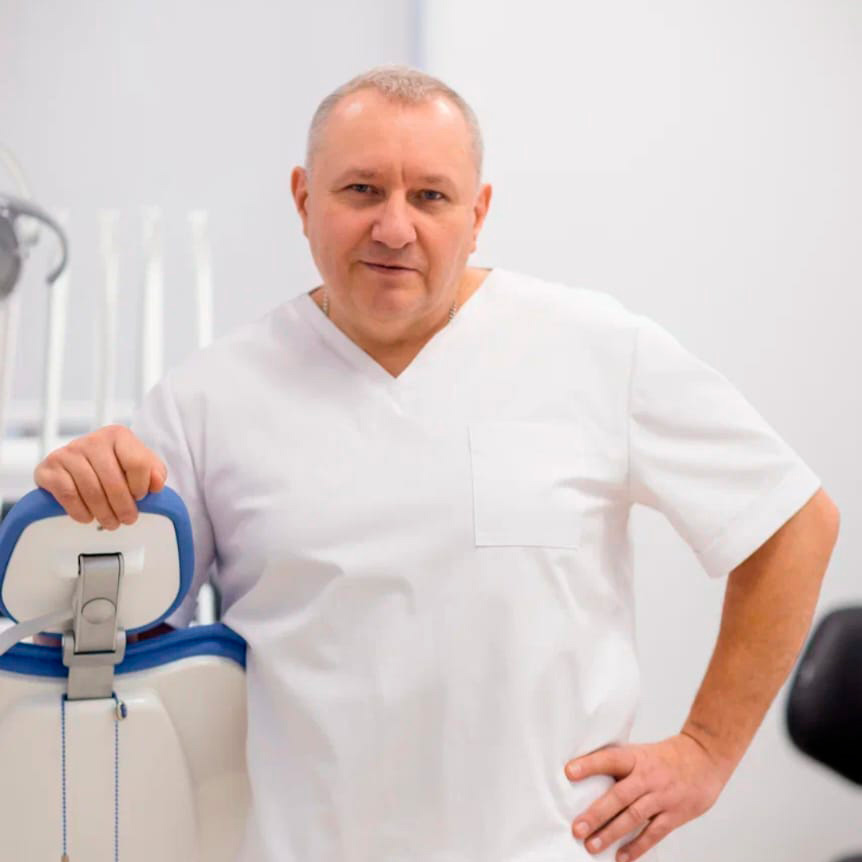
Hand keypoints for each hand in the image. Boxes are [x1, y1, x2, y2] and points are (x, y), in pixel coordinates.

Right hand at [33, 424, 166, 529]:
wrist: (78, 464)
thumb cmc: (114, 465)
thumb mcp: (140, 464)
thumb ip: (155, 472)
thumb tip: (157, 484)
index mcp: (118, 435)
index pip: (137, 463)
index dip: (141, 487)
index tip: (140, 498)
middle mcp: (92, 440)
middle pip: (113, 480)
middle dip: (123, 506)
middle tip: (127, 520)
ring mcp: (68, 453)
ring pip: (92, 490)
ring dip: (104, 513)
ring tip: (110, 522)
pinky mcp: (49, 468)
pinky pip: (68, 495)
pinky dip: (80, 511)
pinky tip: (88, 517)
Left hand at [564, 733, 732, 861]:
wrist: (705, 757)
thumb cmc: (666, 756)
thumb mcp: (641, 752)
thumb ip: (619, 766)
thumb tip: (586, 779)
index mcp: (636, 757)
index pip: (610, 758)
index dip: (590, 764)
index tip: (569, 771)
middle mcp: (648, 777)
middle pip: (620, 795)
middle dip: (597, 813)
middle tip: (577, 828)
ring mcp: (662, 797)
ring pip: (634, 817)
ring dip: (612, 833)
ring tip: (592, 845)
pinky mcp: (675, 814)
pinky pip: (654, 833)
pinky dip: (637, 847)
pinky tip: (622, 857)